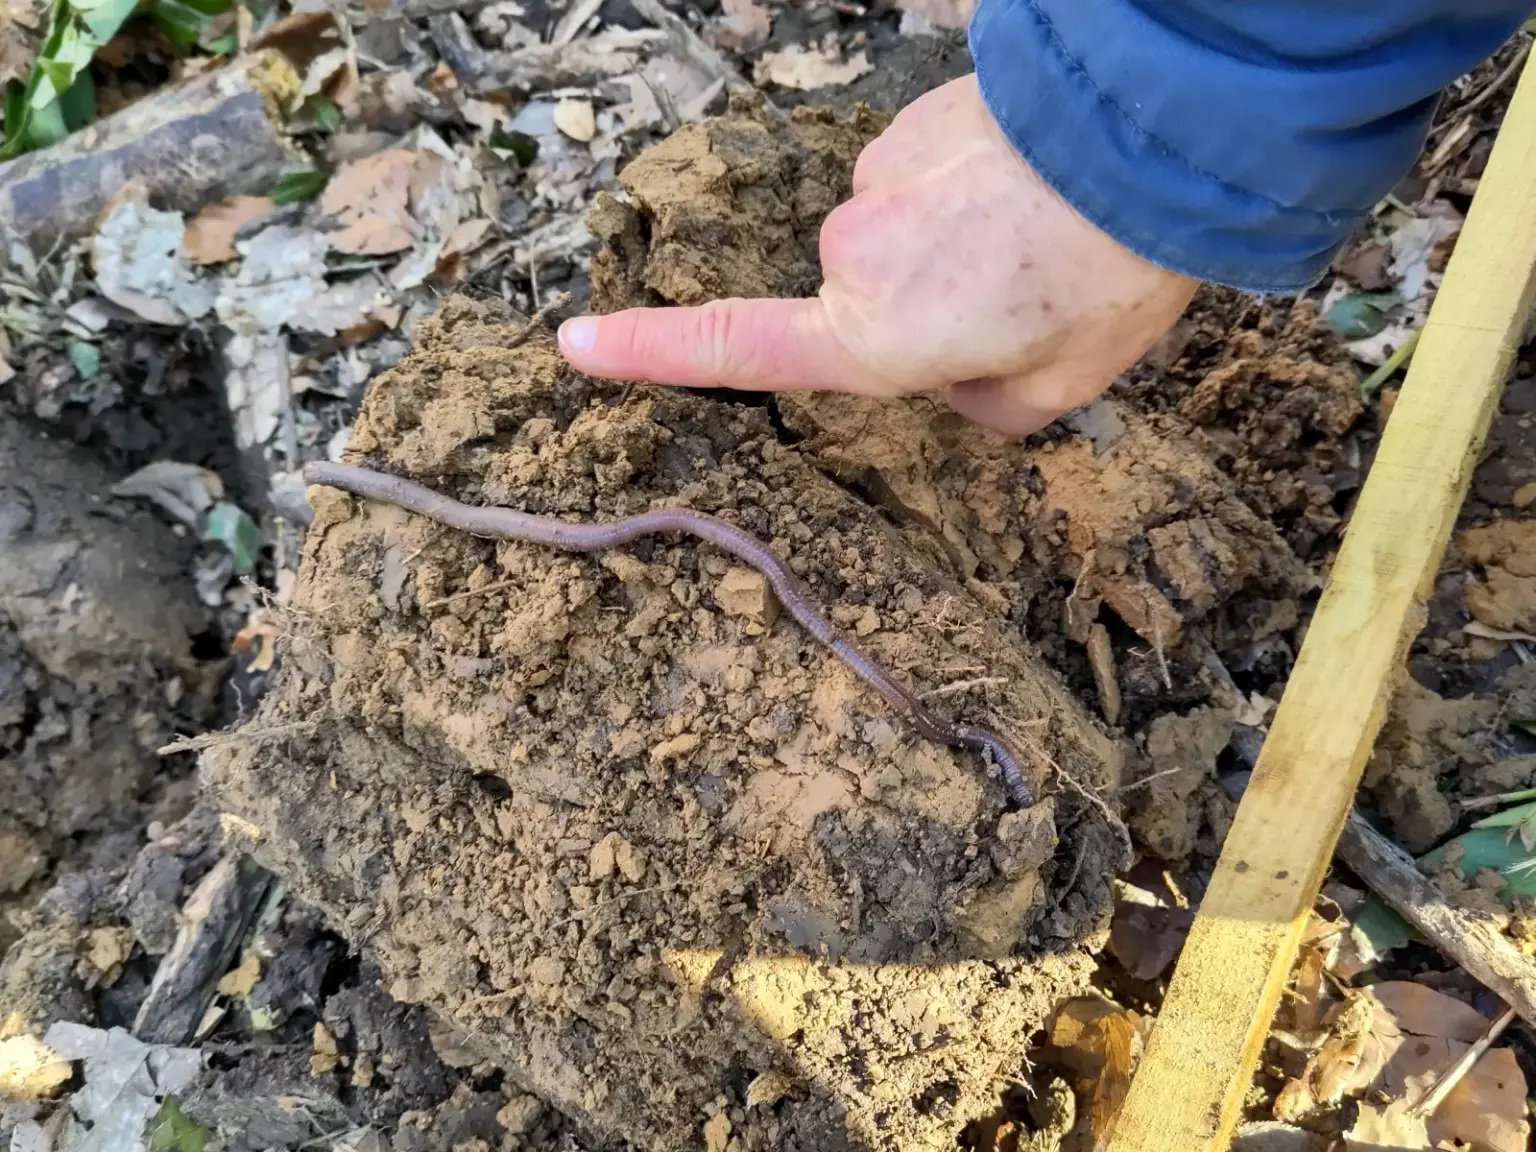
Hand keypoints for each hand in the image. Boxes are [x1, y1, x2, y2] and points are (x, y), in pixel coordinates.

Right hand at [557, 74, 1197, 435]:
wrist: (1154, 136)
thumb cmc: (1104, 279)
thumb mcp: (1058, 390)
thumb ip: (985, 411)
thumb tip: (955, 382)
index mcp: (874, 333)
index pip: (737, 347)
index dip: (651, 354)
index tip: (574, 346)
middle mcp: (850, 252)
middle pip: (855, 296)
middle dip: (922, 309)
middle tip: (1023, 300)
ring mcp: (874, 179)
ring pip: (889, 231)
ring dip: (945, 243)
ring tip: (1035, 238)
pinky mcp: (907, 123)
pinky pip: (915, 177)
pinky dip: (956, 191)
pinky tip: (1024, 187)